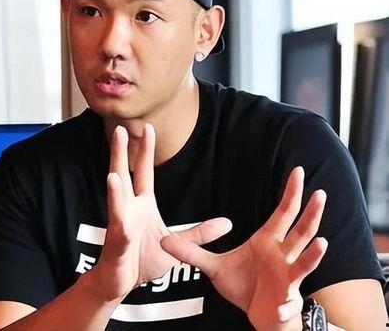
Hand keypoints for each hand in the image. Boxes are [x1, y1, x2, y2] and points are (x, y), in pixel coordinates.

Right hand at [91, 124, 229, 301]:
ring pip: (117, 200)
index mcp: (141, 204)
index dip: (145, 150)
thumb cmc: (143, 259)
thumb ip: (199, 233)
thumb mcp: (176, 244)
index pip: (143, 171)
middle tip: (119, 130)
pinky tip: (117, 209)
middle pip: (124, 175)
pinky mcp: (118, 243)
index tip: (148, 128)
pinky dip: (118, 217)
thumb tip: (227, 223)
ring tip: (114, 170)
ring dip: (115, 185)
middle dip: (121, 153)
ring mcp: (121, 224)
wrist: (122, 282)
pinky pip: (119, 228)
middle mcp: (128, 208)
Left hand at [161, 167, 327, 329]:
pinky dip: (288, 305)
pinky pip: (288, 302)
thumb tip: (164, 241)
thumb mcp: (213, 267)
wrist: (257, 314)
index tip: (297, 172)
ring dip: (314, 254)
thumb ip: (191, 252)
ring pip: (305, 263)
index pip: (282, 213)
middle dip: (311, 212)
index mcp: (268, 241)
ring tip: (322, 243)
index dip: (290, 193)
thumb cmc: (243, 286)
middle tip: (320, 193)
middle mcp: (282, 255)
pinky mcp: (285, 301)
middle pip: (300, 231)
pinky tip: (285, 305)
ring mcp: (287, 278)